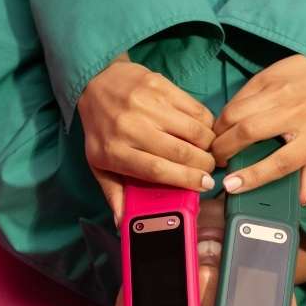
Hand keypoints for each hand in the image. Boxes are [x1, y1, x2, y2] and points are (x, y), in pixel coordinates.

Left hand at [79, 52, 216, 224]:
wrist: (95, 82)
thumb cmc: (102, 129)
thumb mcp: (99, 163)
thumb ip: (113, 193)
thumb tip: (123, 223)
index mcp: (115, 152)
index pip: (158, 171)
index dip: (186, 180)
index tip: (205, 185)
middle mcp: (132, 127)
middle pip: (180, 151)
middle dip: (204, 164)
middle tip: (210, 169)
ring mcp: (147, 103)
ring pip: (193, 129)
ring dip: (209, 144)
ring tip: (210, 151)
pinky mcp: (160, 85)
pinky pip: (195, 108)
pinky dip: (206, 123)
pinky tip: (205, 130)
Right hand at [212, 54, 305, 204]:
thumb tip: (301, 199)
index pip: (280, 163)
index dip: (253, 177)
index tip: (231, 186)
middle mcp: (295, 114)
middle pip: (249, 132)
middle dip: (225, 149)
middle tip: (218, 161)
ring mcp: (278, 94)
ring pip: (236, 113)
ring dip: (220, 132)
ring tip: (217, 143)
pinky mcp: (265, 79)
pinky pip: (236, 99)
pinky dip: (225, 114)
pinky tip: (224, 125)